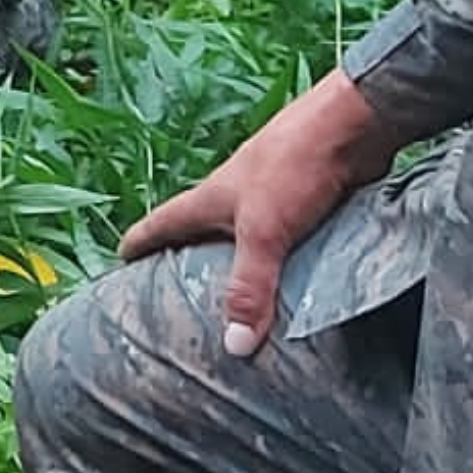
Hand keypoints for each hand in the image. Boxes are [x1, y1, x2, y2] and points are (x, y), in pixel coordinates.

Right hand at [118, 70, 393, 359]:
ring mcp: (272, 196)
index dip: (140, 241)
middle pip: (201, 229)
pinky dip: (280, 262)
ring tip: (239, 299)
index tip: (120, 258)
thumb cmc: (293, 165)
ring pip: (245, 237)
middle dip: (186, 256)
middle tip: (175, 293)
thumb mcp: (264, 231)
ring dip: (238, 262)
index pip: (163, 221)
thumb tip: (234, 347)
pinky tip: (295, 284)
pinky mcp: (307, 201)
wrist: (352, 125)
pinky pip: (284, 241)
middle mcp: (235, 196)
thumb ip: (249, 286)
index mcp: (211, 197)